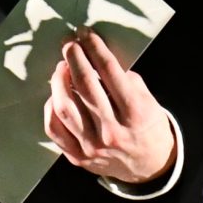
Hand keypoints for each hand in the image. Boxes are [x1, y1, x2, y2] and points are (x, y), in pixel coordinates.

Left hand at [43, 30, 176, 186]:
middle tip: (69, 45)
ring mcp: (92, 147)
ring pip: (64, 107)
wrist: (150, 167)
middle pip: (84, 85)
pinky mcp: (78, 157)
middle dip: (74, 58)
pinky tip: (56, 96)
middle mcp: (112, 131)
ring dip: (59, 81)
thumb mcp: (148, 100)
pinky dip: (51, 108)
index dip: (94, 47)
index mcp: (134, 112)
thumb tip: (96, 60)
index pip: (109, 70)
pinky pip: (55, 129)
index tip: (85, 34)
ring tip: (62, 68)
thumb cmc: (148, 127)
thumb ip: (125, 81)